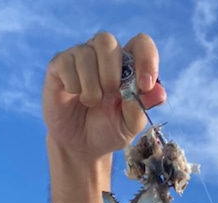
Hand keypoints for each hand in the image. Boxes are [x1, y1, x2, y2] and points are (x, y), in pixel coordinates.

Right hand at [43, 32, 165, 159]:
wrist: (81, 146)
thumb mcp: (130, 125)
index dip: (146, 58)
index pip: (140, 44)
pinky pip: (66, 63)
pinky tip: (74, 95)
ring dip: (92, 86)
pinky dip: (74, 86)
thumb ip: (142, 107)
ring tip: (90, 102)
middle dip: (111, 73)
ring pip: (86, 53)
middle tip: (109, 95)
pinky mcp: (59, 66)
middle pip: (107, 41)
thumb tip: (159, 92)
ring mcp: (80, 58)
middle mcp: (103, 56)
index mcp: (126, 66)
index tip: (144, 84)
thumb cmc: (108, 131)